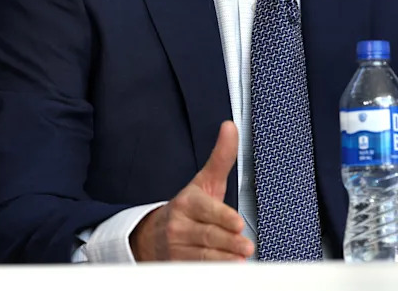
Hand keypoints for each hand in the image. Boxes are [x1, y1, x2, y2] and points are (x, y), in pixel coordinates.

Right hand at [130, 121, 253, 261]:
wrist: (151, 235)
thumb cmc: (188, 207)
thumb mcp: (204, 181)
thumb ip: (221, 157)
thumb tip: (230, 127)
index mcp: (188, 202)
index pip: (206, 209)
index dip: (222, 216)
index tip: (237, 223)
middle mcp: (179, 225)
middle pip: (208, 235)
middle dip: (229, 241)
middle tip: (246, 245)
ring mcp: (177, 248)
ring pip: (204, 255)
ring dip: (224, 259)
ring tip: (241, 258)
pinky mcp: (177, 266)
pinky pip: (197, 270)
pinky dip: (213, 271)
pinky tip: (228, 269)